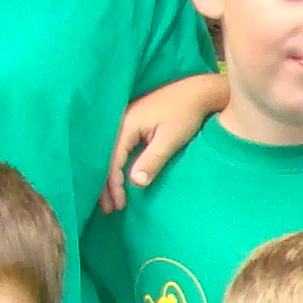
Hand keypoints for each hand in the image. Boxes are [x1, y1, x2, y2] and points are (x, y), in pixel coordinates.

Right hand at [111, 71, 229, 203]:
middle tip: (109, 210)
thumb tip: (135, 183)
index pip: (112, 161)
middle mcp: (120, 122)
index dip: (114, 185)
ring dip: (109, 178)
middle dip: (105, 186)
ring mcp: (124, 122)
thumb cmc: (186, 114)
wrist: (197, 92)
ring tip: (110, 201)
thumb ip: (152, 160)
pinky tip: (118, 180)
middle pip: (105, 159)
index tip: (120, 206)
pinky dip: (116, 166)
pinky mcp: (132, 124)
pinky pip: (117, 149)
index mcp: (126, 125)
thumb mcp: (170, 139)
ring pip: (109, 155)